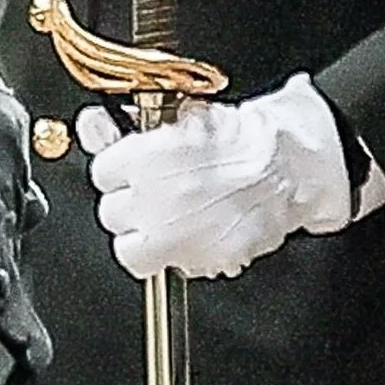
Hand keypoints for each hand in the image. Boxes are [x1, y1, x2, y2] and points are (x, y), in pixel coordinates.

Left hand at [0, 0, 48, 367]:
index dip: (1, 289)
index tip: (18, 332)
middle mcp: (6, 150)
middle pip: (12, 232)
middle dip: (11, 287)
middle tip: (27, 344)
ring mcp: (14, 141)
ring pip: (15, 213)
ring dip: (6, 253)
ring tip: (4, 305)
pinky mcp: (9, 135)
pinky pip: (13, 188)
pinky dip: (3, 217)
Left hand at [78, 76, 353, 281]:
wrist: (292, 164)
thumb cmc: (247, 138)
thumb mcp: (184, 116)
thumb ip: (131, 126)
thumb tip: (92, 126)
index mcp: (145, 157)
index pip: (102, 172)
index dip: (120, 171)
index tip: (131, 170)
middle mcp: (154, 199)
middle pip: (111, 213)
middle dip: (131, 205)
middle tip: (156, 196)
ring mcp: (175, 234)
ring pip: (130, 250)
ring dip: (145, 238)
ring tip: (170, 223)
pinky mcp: (199, 260)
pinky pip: (173, 267)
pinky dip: (181, 258)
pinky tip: (197, 236)